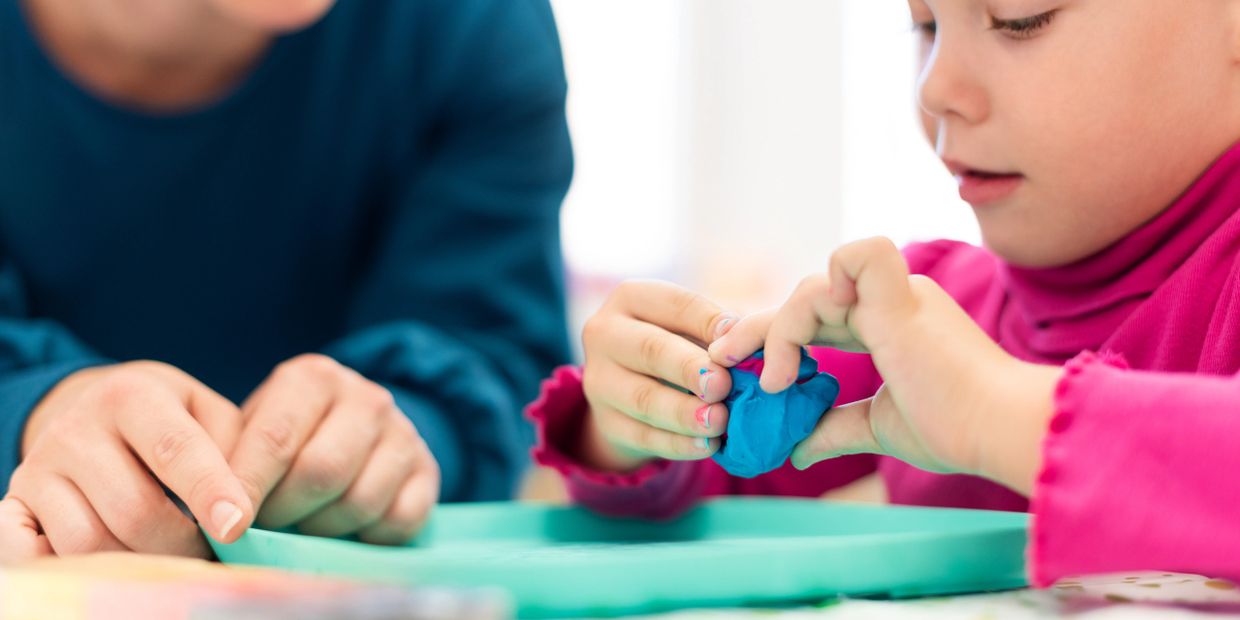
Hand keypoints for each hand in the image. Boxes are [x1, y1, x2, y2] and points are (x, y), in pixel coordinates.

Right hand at [1, 361, 253, 563]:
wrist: (94, 410)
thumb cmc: (172, 419)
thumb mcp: (208, 414)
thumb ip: (236, 452)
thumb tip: (242, 509)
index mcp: (133, 395)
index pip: (175, 449)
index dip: (209, 491)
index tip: (236, 526)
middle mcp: (76, 428)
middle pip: (134, 511)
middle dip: (182, 545)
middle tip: (210, 553)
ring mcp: (38, 468)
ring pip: (88, 544)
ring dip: (139, 565)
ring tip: (172, 559)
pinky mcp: (13, 503)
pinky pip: (25, 552)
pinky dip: (64, 571)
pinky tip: (108, 570)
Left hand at [229, 354, 438, 543]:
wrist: (353, 430)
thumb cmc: (286, 438)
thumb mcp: (254, 429)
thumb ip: (233, 460)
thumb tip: (212, 509)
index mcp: (314, 378)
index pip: (276, 437)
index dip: (246, 486)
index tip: (224, 525)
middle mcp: (365, 397)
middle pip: (321, 472)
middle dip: (284, 512)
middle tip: (264, 528)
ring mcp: (404, 433)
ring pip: (359, 501)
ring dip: (323, 530)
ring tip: (303, 527)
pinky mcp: (429, 471)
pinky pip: (399, 520)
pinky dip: (368, 538)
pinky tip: (347, 531)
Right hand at [578, 281, 738, 471]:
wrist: (635, 390)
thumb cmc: (680, 345)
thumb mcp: (694, 326)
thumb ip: (720, 330)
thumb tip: (747, 340)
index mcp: (630, 298)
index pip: (673, 304)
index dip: (707, 320)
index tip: (737, 336)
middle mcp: (605, 334)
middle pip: (650, 349)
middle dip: (688, 368)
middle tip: (722, 385)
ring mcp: (599, 380)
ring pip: (643, 398)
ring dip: (684, 413)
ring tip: (719, 421)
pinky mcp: (606, 422)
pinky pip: (642, 436)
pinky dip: (677, 443)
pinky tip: (707, 445)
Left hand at [710, 238, 1060, 493]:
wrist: (998, 431)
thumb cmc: (956, 428)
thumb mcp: (880, 428)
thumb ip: (836, 428)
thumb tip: (797, 451)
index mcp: (889, 324)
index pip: (816, 319)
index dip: (775, 340)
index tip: (746, 377)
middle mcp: (890, 300)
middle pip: (803, 300)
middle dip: (753, 329)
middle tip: (718, 362)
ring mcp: (894, 294)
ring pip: (810, 288)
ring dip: (776, 334)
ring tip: (772, 384)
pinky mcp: (897, 298)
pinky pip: (848, 260)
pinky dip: (815, 295)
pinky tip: (798, 350)